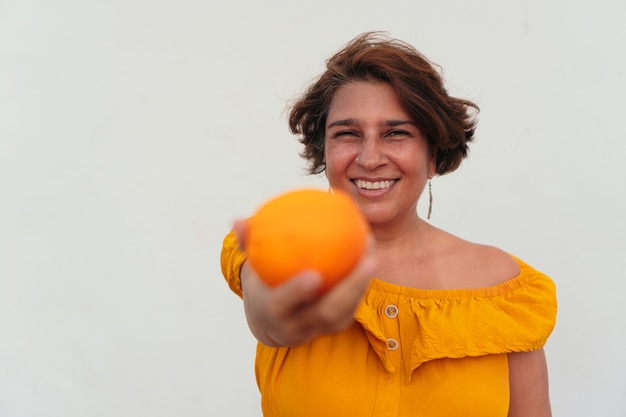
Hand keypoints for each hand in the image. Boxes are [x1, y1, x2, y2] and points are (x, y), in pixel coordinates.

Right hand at [233, 219, 375, 346]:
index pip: (284, 304)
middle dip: (348, 289)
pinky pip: (350, 309)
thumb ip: (247, 244)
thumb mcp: (252, 268)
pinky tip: (369, 257)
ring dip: (361, 287)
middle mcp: (295, 326)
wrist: (272, 324)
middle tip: (365, 260)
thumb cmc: (262, 285)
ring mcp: (316, 330)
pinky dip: (361, 287)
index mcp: (272, 312)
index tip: (313, 274)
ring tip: (372, 255)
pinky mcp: (332, 329)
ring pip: (343, 313)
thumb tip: (237, 220)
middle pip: (325, 313)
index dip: (297, 292)